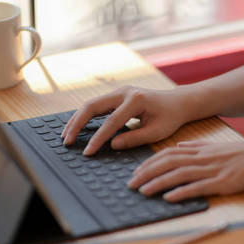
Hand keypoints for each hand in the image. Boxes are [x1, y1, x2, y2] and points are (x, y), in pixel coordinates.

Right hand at [61, 86, 195, 154]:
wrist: (177, 102)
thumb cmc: (170, 117)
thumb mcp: (157, 132)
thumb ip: (135, 139)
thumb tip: (112, 145)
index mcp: (135, 100)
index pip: (112, 121)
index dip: (98, 138)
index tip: (88, 152)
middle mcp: (124, 92)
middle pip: (92, 106)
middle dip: (77, 124)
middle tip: (67, 141)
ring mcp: (118, 92)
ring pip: (90, 104)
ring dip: (76, 119)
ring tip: (66, 136)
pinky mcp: (116, 96)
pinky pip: (95, 105)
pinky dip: (84, 116)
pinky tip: (76, 127)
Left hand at [128, 134, 243, 201]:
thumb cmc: (243, 153)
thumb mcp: (216, 146)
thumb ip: (197, 145)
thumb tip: (179, 145)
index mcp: (200, 149)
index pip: (168, 153)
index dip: (149, 162)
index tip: (135, 171)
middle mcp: (202, 157)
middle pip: (168, 162)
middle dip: (147, 172)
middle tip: (131, 183)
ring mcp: (213, 169)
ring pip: (179, 174)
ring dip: (158, 182)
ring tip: (143, 191)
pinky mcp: (224, 182)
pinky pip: (199, 187)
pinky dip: (182, 192)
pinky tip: (169, 197)